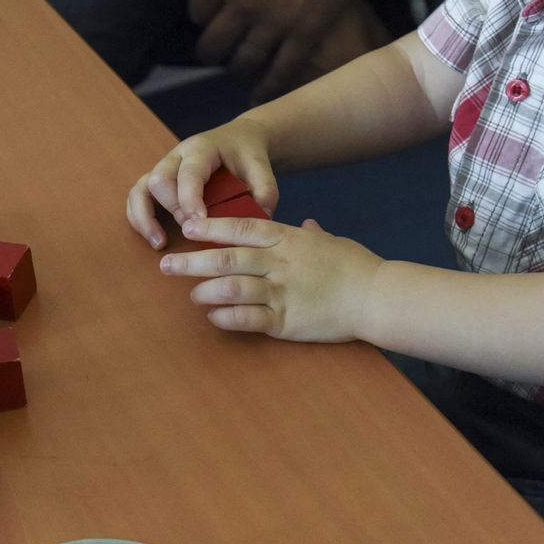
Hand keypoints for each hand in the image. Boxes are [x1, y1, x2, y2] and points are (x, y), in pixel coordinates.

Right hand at [127, 117, 276, 248]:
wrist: (237, 140)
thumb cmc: (246, 154)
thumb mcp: (262, 166)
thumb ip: (266, 189)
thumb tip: (262, 216)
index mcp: (201, 149)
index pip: (189, 172)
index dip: (189, 198)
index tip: (198, 222)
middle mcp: (176, 156)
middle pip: (159, 180)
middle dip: (174, 209)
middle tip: (194, 228)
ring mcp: (163, 168)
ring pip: (140, 189)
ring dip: (145, 217)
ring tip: (159, 244)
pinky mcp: (156, 182)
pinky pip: (137, 198)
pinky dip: (139, 219)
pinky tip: (155, 239)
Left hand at [159, 216, 382, 341]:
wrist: (376, 296)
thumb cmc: (355, 266)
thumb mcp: (330, 241)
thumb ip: (311, 233)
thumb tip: (306, 223)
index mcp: (287, 239)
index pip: (240, 228)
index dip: (210, 227)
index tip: (186, 227)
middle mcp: (278, 263)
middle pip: (226, 258)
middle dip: (192, 261)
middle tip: (167, 265)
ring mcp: (281, 292)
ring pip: (231, 288)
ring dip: (205, 290)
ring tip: (192, 294)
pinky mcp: (285, 321)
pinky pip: (247, 318)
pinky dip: (226, 317)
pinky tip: (214, 317)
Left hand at [160, 0, 386, 101]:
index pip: (197, 11)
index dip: (200, 16)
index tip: (207, 18)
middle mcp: (245, 4)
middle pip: (214, 43)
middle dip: (211, 51)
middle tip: (214, 53)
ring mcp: (276, 22)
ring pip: (244, 61)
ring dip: (237, 68)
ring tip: (238, 67)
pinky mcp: (305, 34)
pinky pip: (281, 70)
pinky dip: (268, 87)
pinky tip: (260, 95)